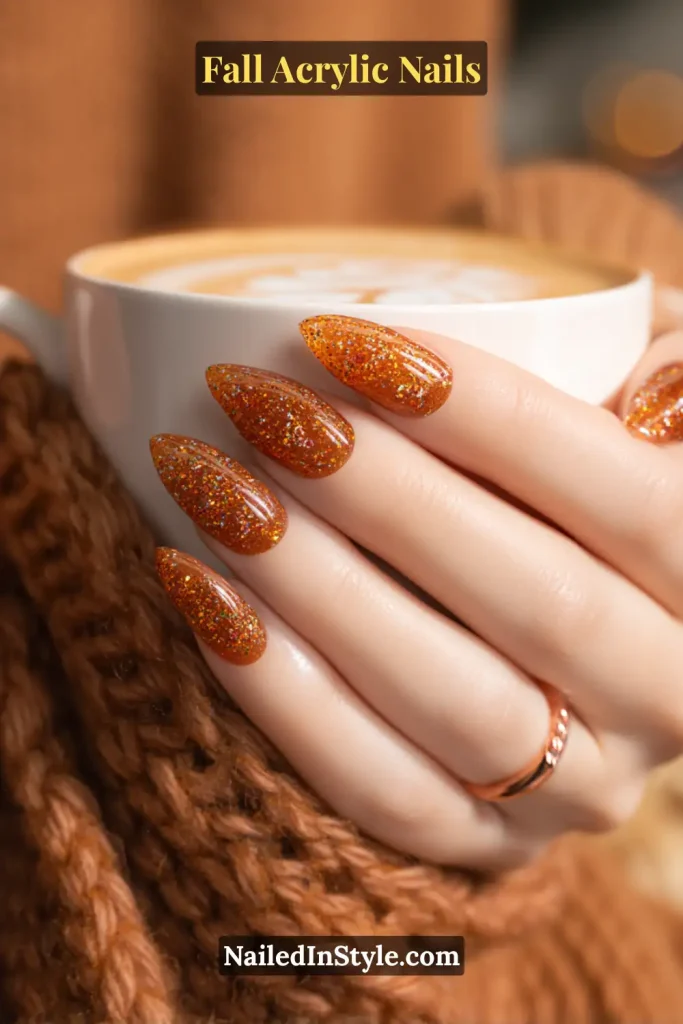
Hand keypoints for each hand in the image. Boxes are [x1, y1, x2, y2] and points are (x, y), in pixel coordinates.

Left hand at [151, 316, 682, 868]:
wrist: (565, 646)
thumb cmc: (587, 491)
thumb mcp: (655, 422)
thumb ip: (674, 387)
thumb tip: (643, 389)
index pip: (625, 495)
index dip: (487, 414)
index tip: (340, 339)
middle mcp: (668, 695)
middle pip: (535, 601)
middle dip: (382, 496)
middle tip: (255, 406)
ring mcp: (580, 787)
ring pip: (452, 701)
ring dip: (319, 591)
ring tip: (213, 491)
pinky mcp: (489, 839)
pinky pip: (384, 788)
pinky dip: (286, 696)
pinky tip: (206, 595)